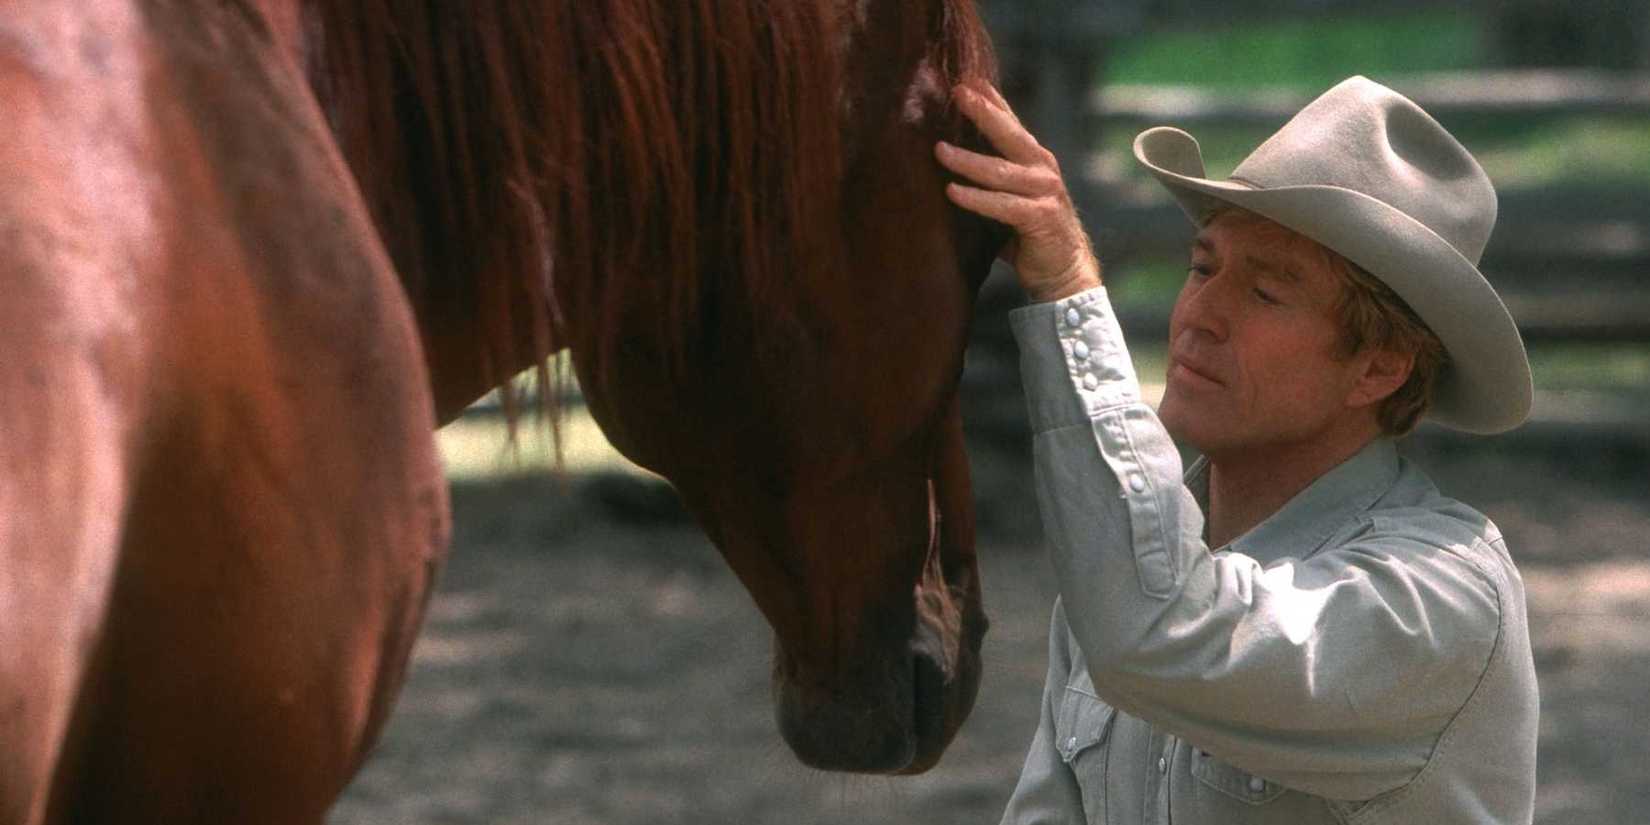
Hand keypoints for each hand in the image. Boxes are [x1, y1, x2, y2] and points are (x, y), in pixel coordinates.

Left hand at [935, 83, 1100, 302]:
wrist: (1064, 271)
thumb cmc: (1029, 234)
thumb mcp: (1010, 198)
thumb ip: (992, 179)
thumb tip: (948, 160)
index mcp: (1034, 161)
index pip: (1011, 124)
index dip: (991, 100)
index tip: (968, 79)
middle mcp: (1042, 170)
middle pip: (1009, 135)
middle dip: (982, 111)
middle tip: (957, 92)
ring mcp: (1044, 192)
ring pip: (1000, 171)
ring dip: (967, 160)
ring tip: (939, 149)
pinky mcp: (1040, 217)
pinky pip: (1002, 205)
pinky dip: (976, 198)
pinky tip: (952, 191)